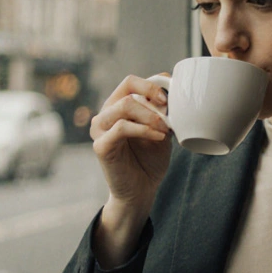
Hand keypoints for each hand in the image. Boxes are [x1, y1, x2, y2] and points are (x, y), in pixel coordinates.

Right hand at [90, 74, 172, 208]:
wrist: (142, 189)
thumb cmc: (150, 159)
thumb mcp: (161, 129)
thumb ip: (162, 110)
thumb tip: (171, 87)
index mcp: (118, 107)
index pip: (130, 82)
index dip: (151, 85)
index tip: (167, 99)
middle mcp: (106, 114)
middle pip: (127, 91)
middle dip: (152, 100)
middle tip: (168, 118)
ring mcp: (100, 129)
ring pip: (124, 106)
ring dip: (149, 116)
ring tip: (164, 130)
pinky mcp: (101, 146)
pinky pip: (121, 128)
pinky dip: (144, 130)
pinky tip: (158, 138)